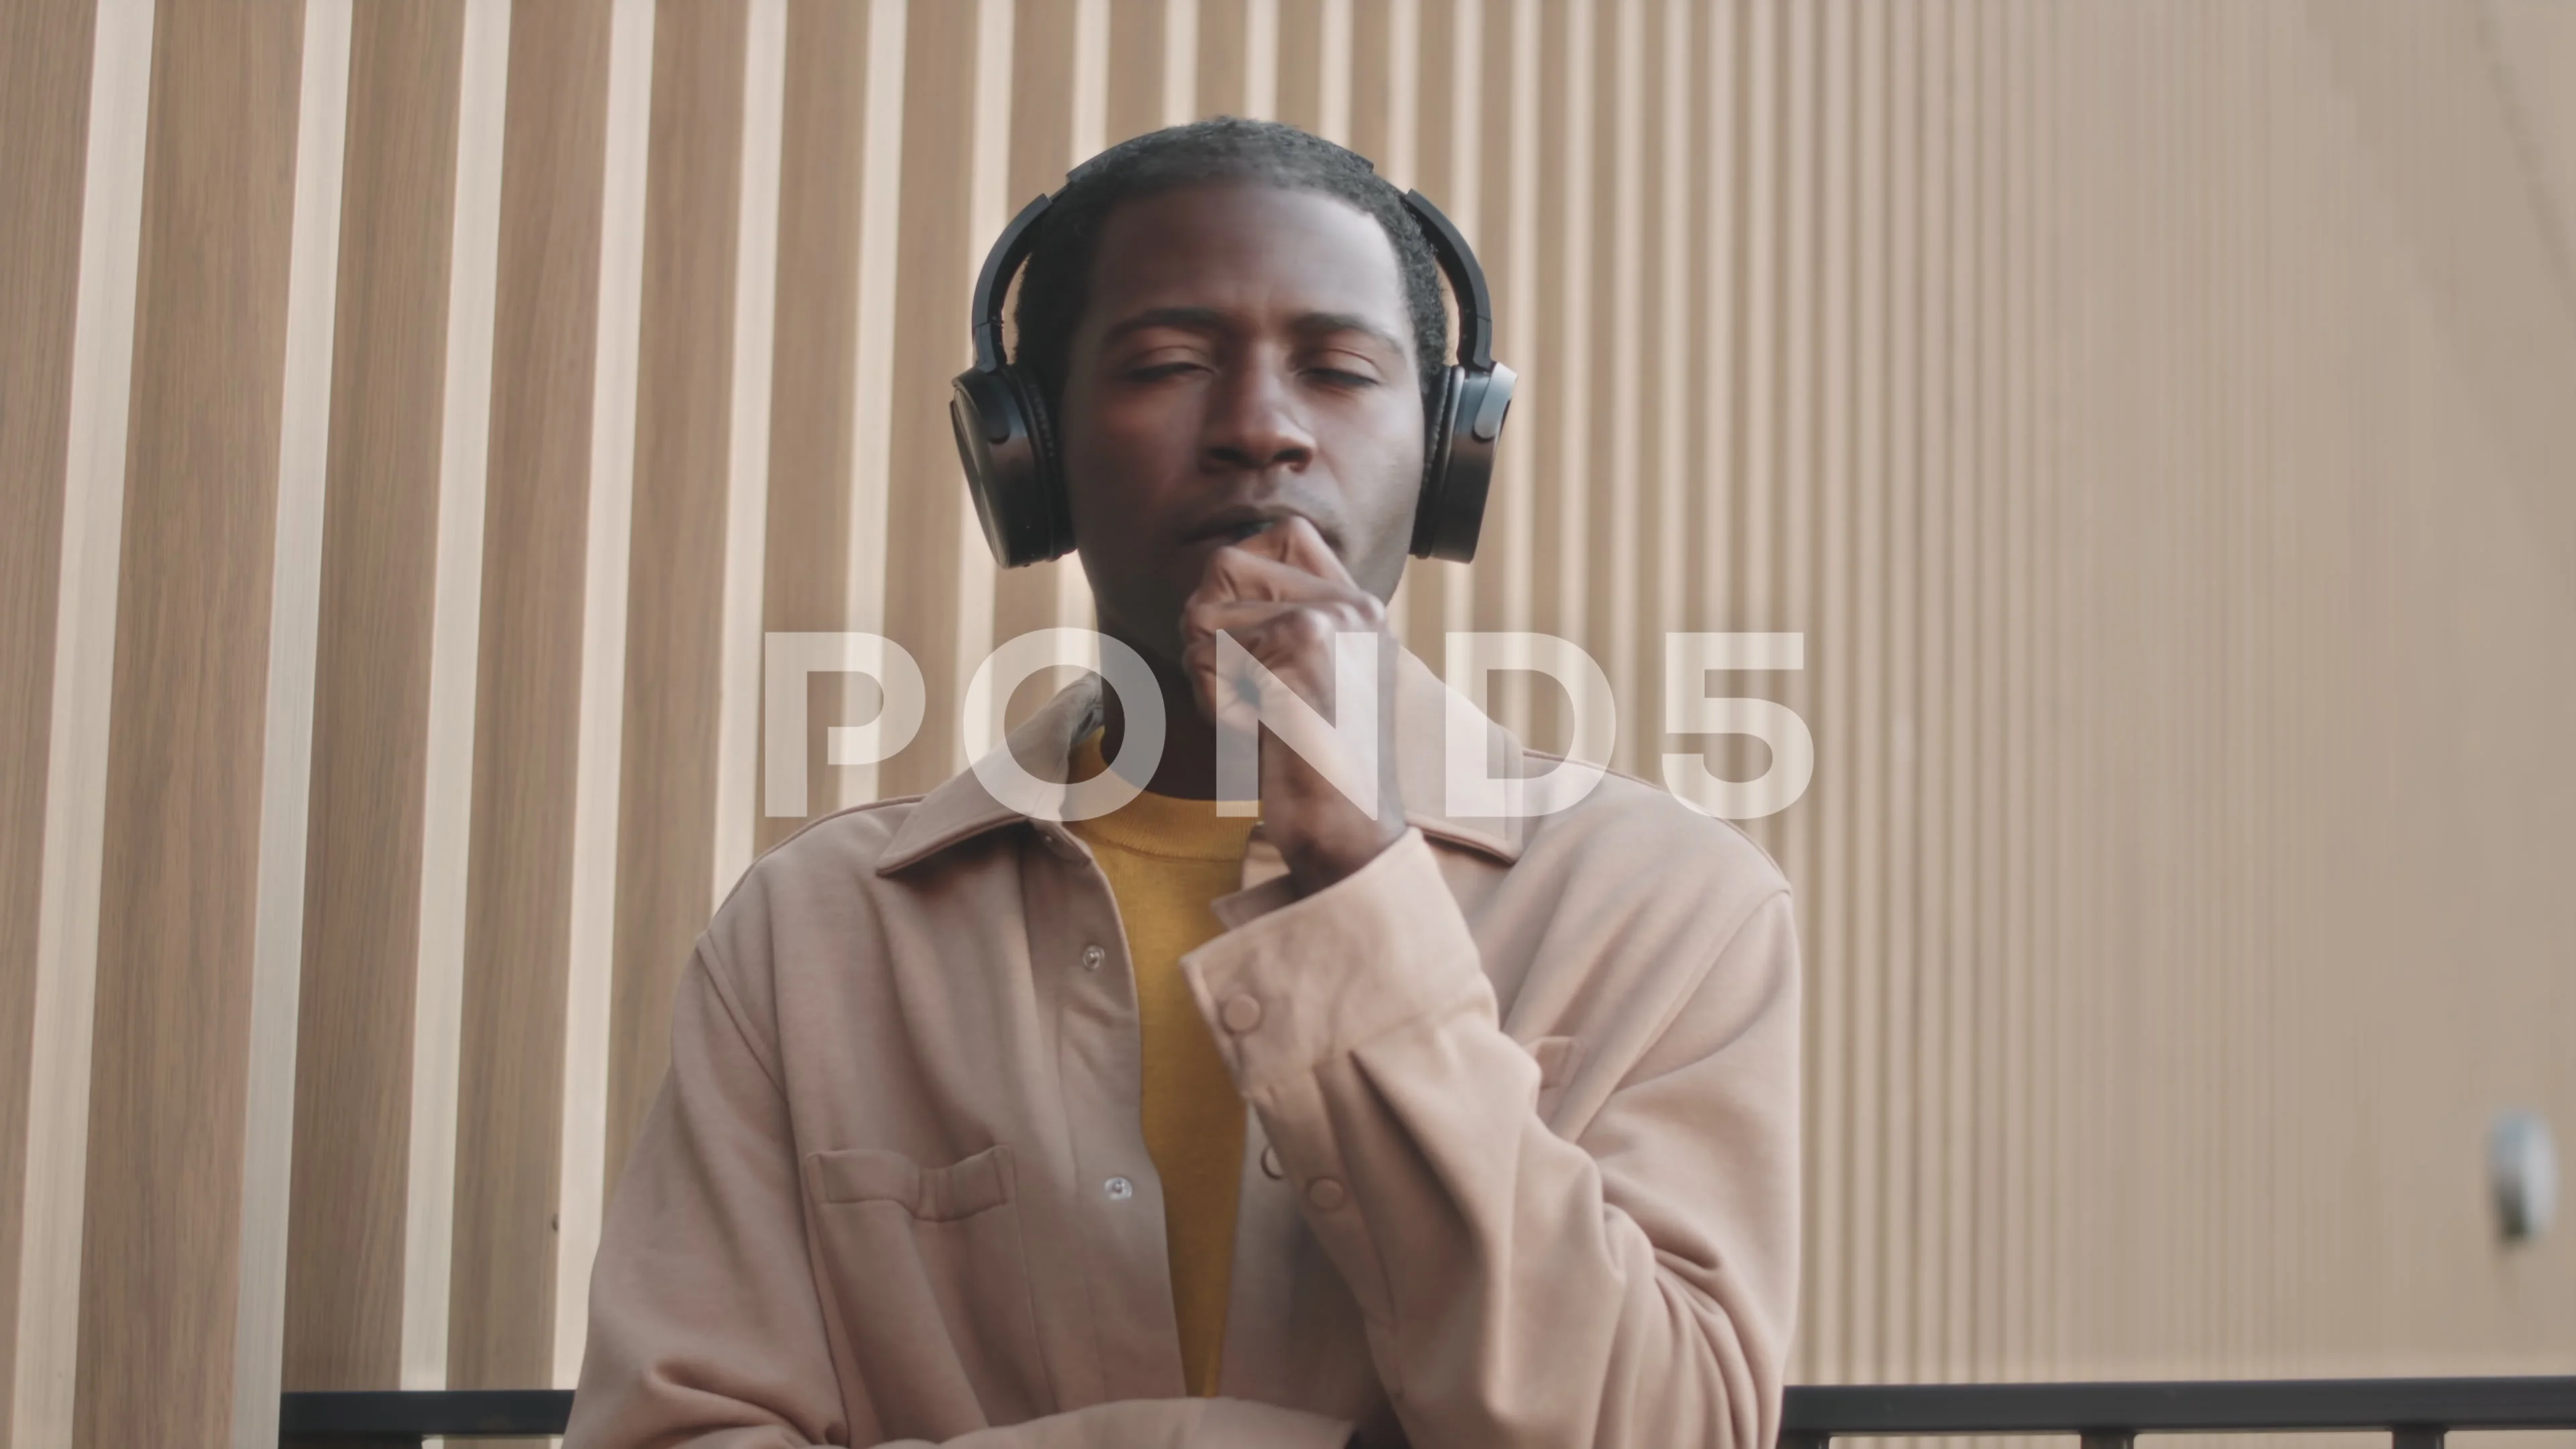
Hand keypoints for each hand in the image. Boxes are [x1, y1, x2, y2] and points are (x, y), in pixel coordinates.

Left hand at [1179, 515, 1405, 893]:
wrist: (1353, 833)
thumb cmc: (1319, 774)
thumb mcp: (1313, 687)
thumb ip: (1283, 630)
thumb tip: (1211, 588)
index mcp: (1360, 609)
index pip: (1287, 534)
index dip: (1239, 574)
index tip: (1238, 636)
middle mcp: (1351, 604)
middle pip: (1224, 565)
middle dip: (1205, 633)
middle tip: (1241, 689)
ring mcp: (1330, 618)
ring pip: (1202, 613)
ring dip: (1207, 676)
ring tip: (1257, 716)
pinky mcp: (1303, 642)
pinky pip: (1207, 659)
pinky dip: (1216, 707)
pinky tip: (1260, 733)